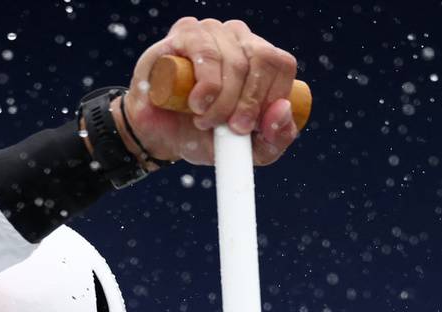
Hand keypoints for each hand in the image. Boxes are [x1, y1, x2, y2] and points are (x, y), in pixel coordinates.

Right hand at [122, 18, 300, 167]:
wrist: (159, 136)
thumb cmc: (204, 136)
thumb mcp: (246, 150)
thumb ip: (275, 139)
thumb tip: (282, 110)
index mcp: (260, 59)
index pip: (282, 65)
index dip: (272, 98)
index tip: (253, 127)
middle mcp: (239, 38)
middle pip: (264, 59)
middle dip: (249, 102)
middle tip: (233, 128)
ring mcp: (213, 31)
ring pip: (236, 62)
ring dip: (224, 102)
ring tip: (205, 121)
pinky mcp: (186, 33)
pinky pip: (207, 53)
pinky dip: (207, 85)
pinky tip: (197, 104)